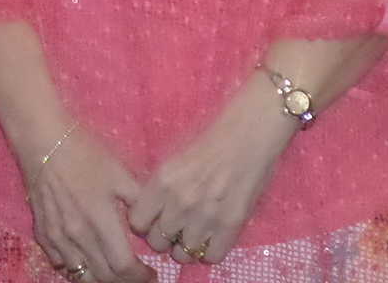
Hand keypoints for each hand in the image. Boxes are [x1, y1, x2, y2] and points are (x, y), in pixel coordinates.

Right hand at [25, 124, 153, 282]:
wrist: (43, 140)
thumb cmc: (85, 153)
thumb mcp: (120, 172)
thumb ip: (138, 201)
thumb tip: (150, 226)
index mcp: (100, 220)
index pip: (123, 266)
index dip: (140, 275)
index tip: (151, 272)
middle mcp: (77, 236)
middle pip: (104, 276)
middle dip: (125, 280)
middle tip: (138, 275)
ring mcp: (57, 237)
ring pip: (81, 276)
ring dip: (101, 279)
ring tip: (114, 272)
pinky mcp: (42, 233)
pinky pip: (60, 264)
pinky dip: (77, 269)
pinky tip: (87, 261)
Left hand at [126, 82, 295, 266]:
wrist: (250, 131)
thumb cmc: (212, 138)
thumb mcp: (175, 158)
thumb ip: (161, 188)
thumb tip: (150, 213)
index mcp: (163, 180)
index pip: (137, 222)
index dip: (145, 222)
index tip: (154, 217)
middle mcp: (180, 201)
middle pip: (158, 242)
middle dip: (164, 236)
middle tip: (175, 226)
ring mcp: (206, 216)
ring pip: (183, 254)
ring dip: (187, 245)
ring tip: (195, 231)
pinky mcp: (231, 224)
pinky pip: (212, 256)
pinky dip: (211, 250)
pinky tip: (214, 235)